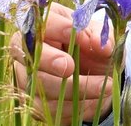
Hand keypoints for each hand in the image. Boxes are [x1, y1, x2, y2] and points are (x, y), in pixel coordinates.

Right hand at [11, 2, 114, 123]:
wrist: (97, 77)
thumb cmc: (94, 49)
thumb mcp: (101, 36)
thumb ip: (100, 35)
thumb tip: (100, 43)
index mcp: (47, 25)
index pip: (40, 23)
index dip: (56, 28)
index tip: (76, 34)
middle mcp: (29, 49)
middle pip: (29, 55)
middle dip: (49, 60)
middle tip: (69, 66)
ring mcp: (27, 76)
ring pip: (39, 84)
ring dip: (72, 87)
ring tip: (103, 84)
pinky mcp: (33, 101)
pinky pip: (47, 107)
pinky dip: (72, 105)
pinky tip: (92, 99)